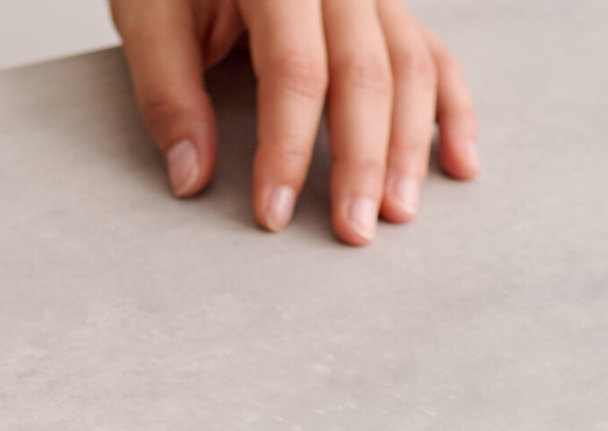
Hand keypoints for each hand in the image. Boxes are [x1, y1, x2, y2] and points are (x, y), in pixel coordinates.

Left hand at [109, 0, 478, 243]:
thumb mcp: (148, 16)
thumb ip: (167, 93)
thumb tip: (191, 178)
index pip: (296, 70)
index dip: (288, 148)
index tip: (275, 213)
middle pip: (366, 73)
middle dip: (362, 160)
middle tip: (353, 232)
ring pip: (411, 65)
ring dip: (410, 145)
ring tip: (397, 212)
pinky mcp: (386, 6)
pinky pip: (432, 54)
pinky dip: (450, 109)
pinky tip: (458, 164)